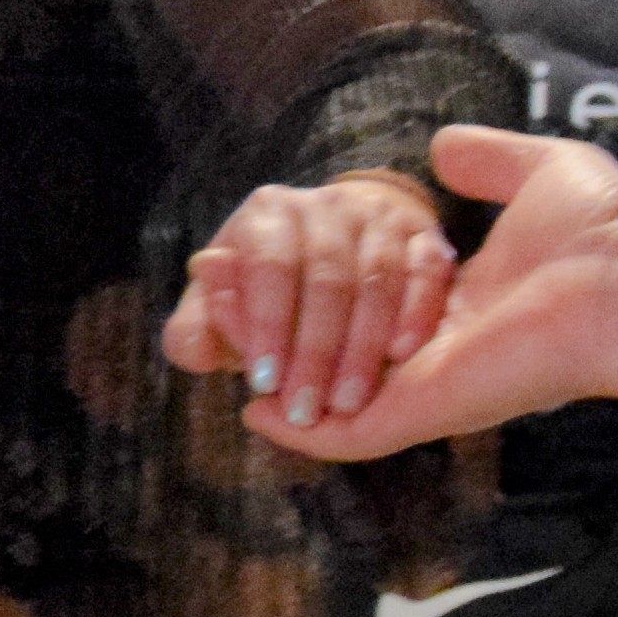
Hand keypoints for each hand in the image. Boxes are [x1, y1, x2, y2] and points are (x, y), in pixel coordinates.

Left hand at [165, 165, 456, 438]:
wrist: (339, 246)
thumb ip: (198, 330)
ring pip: (378, 279)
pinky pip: (427, 272)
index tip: (263, 386)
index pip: (267, 267)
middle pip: (326, 279)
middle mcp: (326, 204)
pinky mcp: (424, 235)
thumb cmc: (267, 294)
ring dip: (363, 346)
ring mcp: (381, 217)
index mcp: (268, 213)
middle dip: (315, 352)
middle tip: (307, 412)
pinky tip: (402, 356)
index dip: (265, 328)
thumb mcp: (222, 307)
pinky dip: (416, 313)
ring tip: (349, 404)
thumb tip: (190, 345)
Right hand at [169, 128, 617, 461]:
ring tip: (210, 346)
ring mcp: (429, 392)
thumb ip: (491, 158)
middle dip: (272, 336)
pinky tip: (246, 409)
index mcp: (462, 308)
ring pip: (327, 401)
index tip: (263, 265)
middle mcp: (440, 357)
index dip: (314, 293)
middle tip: (215, 308)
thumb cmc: (606, 236)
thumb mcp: (544, 172)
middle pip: (336, 358)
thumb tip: (445, 143)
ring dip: (269, 378)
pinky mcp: (420, 412)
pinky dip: (289, 431)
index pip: (370, 311)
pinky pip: (340, 437)